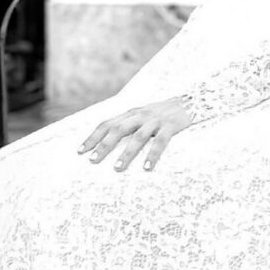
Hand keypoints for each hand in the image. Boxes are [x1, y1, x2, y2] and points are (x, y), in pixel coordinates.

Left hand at [78, 97, 192, 171]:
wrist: (189, 101)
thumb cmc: (162, 113)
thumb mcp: (142, 115)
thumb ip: (127, 125)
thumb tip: (107, 142)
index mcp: (130, 113)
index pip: (107, 124)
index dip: (93, 137)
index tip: (80, 151)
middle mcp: (140, 115)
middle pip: (118, 129)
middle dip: (104, 145)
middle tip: (93, 161)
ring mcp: (155, 120)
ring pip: (137, 137)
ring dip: (126, 153)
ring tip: (117, 168)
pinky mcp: (170, 126)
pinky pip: (160, 142)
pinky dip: (153, 154)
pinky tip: (147, 167)